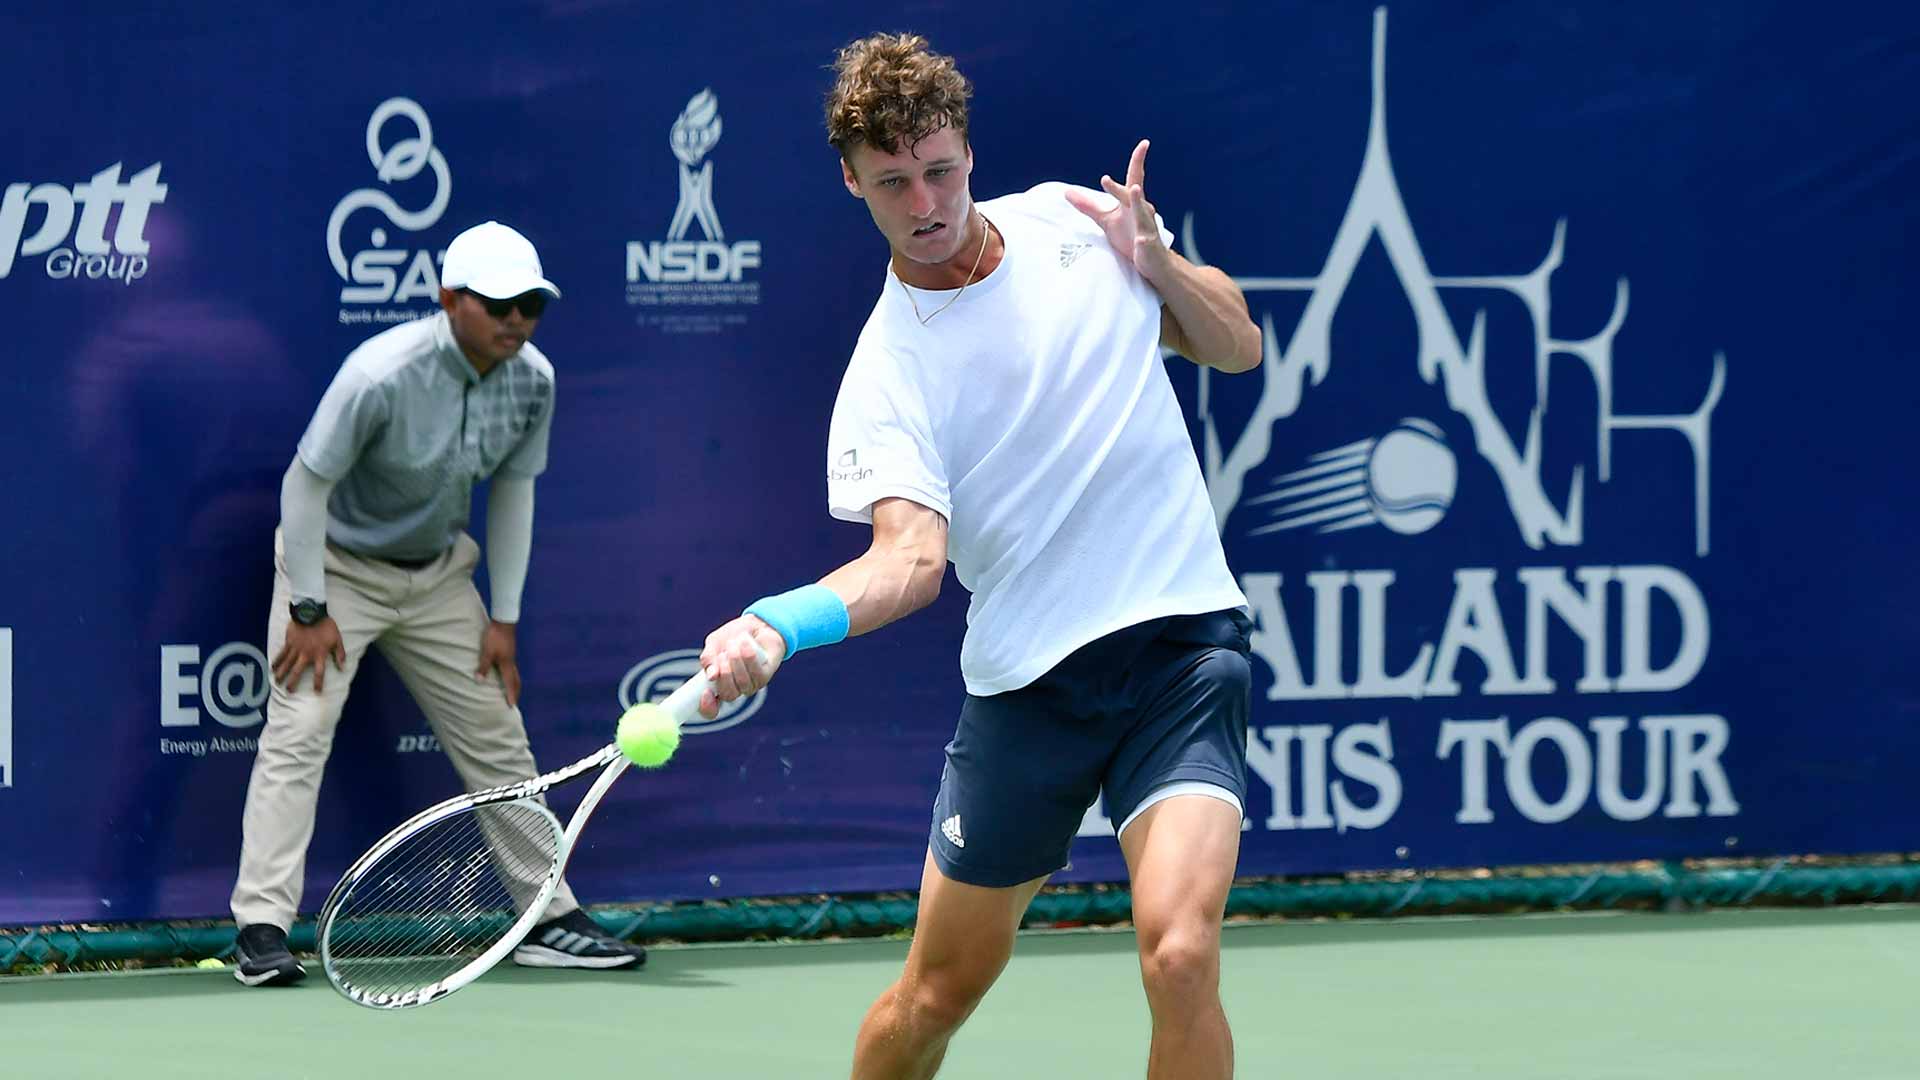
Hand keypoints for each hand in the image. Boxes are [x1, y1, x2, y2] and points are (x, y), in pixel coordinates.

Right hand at [273, 618, 345, 693]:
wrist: (311, 612)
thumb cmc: (326, 626)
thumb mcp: (337, 639)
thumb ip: (340, 654)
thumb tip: (343, 668)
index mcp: (319, 654)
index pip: (319, 673)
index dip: (318, 683)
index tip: (317, 692)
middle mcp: (306, 654)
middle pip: (297, 672)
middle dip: (293, 682)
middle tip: (289, 691)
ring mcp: (295, 649)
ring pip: (286, 665)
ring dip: (281, 674)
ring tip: (277, 682)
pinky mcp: (288, 643)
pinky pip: (281, 654)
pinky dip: (276, 661)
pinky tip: (272, 667)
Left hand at [476, 620, 521, 705]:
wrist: (504, 622)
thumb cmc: (495, 637)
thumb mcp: (486, 652)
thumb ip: (483, 667)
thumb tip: (479, 681)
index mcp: (507, 665)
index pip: (510, 684)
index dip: (511, 696)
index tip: (511, 706)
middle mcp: (511, 663)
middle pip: (516, 681)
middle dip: (515, 692)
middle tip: (514, 702)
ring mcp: (511, 657)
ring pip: (515, 675)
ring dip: (514, 685)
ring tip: (512, 691)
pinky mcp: (509, 652)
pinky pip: (512, 669)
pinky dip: (511, 676)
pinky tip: (505, 675)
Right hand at [697, 615, 786, 719]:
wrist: (756, 624)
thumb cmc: (733, 636)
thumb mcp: (714, 643)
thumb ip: (708, 657)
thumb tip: (710, 676)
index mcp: (717, 685)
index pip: (711, 709)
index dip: (707, 707)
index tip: (705, 693)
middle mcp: (734, 689)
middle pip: (728, 695)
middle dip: (724, 674)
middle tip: (723, 655)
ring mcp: (750, 685)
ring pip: (742, 683)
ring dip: (737, 661)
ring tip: (735, 644)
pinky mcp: (764, 677)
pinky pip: (756, 674)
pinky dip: (749, 658)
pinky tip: (746, 645)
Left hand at [1063, 139, 1170, 281]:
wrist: (1151, 261)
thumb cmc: (1130, 237)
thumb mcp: (1106, 220)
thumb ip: (1088, 207)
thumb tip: (1066, 192)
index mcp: (1132, 202)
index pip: (1135, 177)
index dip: (1138, 160)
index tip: (1144, 144)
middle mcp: (1142, 210)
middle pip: (1133, 193)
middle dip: (1120, 186)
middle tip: (1106, 179)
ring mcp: (1146, 227)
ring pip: (1143, 213)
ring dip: (1139, 202)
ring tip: (1135, 190)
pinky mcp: (1148, 244)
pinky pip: (1145, 241)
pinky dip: (1143, 240)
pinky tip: (1140, 240)